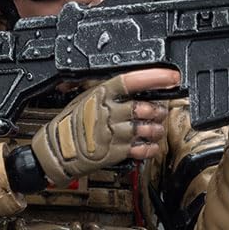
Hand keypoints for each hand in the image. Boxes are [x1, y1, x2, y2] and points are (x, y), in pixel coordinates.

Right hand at [31, 66, 180, 183]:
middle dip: (158, 109)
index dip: (155, 78)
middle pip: (144, 107)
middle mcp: (108, 112)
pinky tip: (151, 145)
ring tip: (156, 128)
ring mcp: (113, 133)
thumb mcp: (85, 98)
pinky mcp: (115, 152)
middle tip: (161, 110)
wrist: (56, 150)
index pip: (132, 81)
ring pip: (147, 128)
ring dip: (157, 129)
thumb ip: (109, 92)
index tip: (172, 77)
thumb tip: (135, 83)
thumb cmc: (70, 123)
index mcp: (101, 94)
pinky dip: (151, 148)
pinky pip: (142, 149)